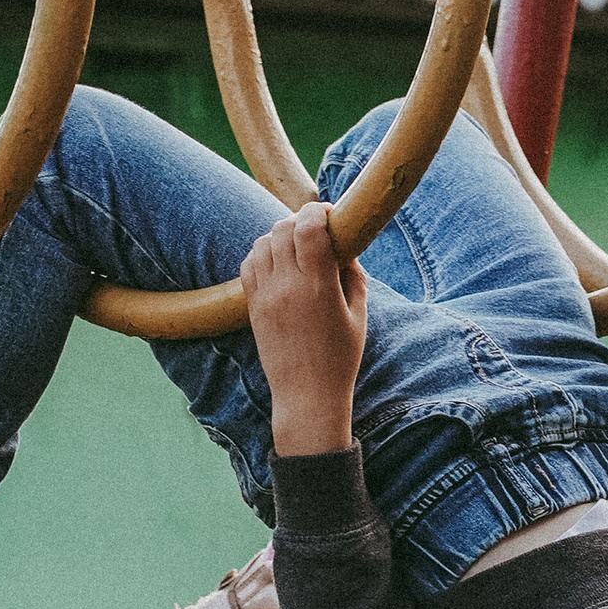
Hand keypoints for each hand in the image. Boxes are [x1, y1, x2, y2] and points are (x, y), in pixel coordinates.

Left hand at [242, 201, 367, 456]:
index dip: (317, 210)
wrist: (307, 397)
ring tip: (294, 246)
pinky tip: (276, 261)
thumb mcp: (358, 315)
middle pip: (283, 227)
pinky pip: (248, 264)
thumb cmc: (340, 358)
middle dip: (299, 219)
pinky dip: (261, 253)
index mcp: (318, 286)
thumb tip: (345, 246)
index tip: (328, 213)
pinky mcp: (253, 307)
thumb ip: (353, 275)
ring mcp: (266, 296)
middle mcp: (288, 287)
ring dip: (279, 235)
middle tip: (313, 230)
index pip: (308, 227)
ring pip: (263, 242)